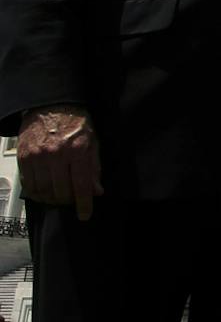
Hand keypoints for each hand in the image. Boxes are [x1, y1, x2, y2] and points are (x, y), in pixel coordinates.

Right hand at [18, 105, 100, 219]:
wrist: (51, 106)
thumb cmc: (75, 124)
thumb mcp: (93, 143)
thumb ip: (94, 168)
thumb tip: (96, 191)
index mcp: (78, 150)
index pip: (81, 185)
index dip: (83, 204)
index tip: (84, 215)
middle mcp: (57, 154)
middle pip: (60, 191)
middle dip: (67, 201)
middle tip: (71, 200)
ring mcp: (38, 156)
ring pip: (43, 190)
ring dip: (51, 199)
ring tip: (57, 196)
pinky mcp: (24, 157)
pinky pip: (28, 183)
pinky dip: (36, 192)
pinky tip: (43, 190)